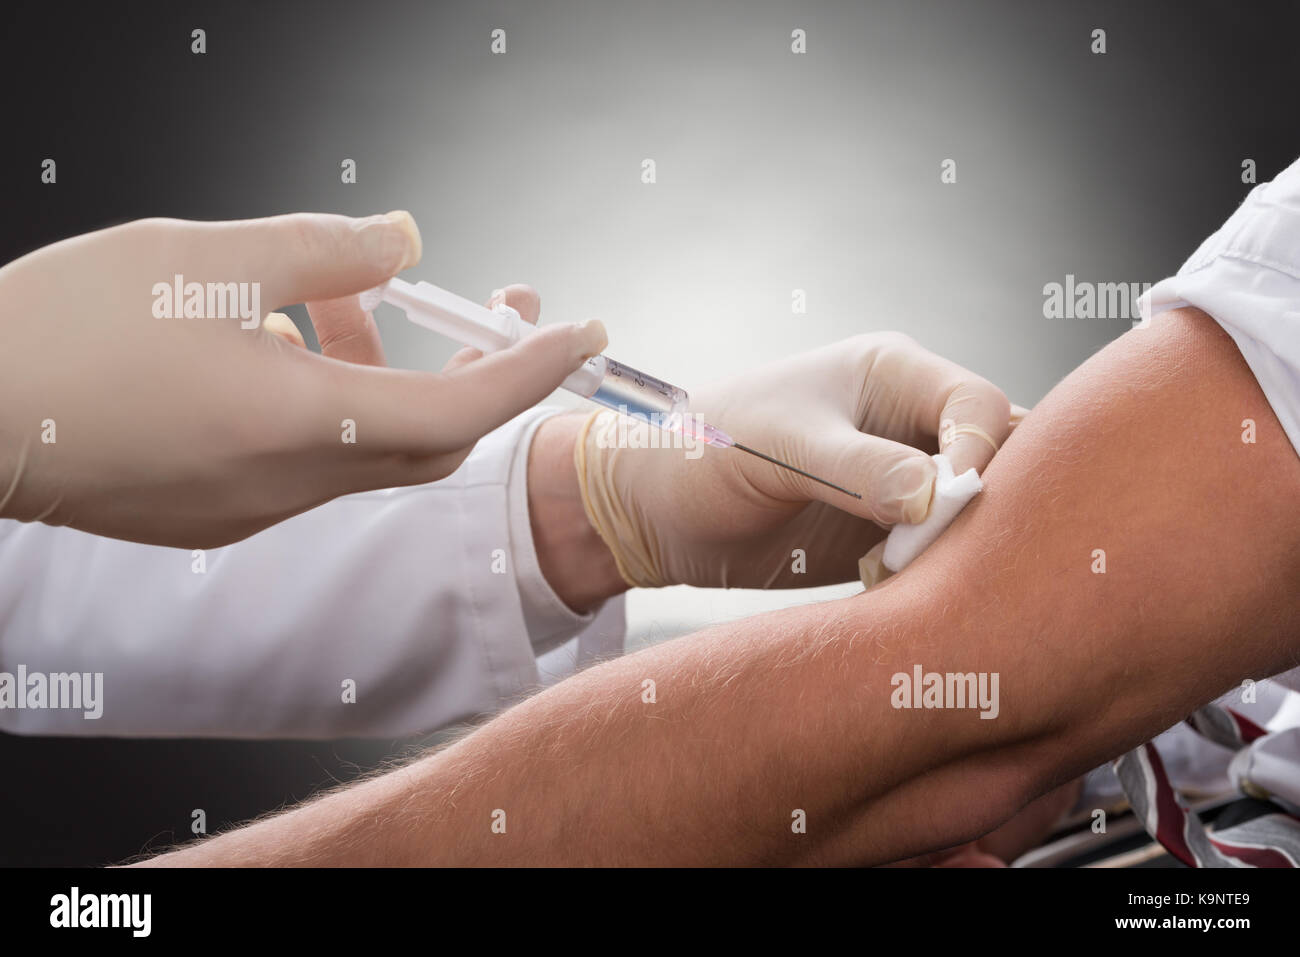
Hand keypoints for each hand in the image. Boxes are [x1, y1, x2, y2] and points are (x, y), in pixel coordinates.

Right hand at [0, 214, 605, 546]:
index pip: (461, 405)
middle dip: (475, 370)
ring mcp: (254, 510)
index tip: (582, 334)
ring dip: (384, 373)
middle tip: (494, 304)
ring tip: (352, 295)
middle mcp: (292, 484)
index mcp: (303, 422)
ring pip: (364, 444)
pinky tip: (282, 344)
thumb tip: (406, 240)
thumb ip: (324, 250)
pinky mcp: (216, 515)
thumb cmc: (66, 334)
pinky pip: (308, 461)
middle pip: (428, 437)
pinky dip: (328, 403)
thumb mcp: (206, 256)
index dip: (531, 369)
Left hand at [577, 332, 1021, 587]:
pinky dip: (937, 580)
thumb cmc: (705, 446)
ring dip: (967, 549)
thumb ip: (857, 467)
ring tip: (933, 576)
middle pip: (995, 459)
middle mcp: (908, 427)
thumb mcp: (779, 447)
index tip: (949, 500)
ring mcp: (901, 486)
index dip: (979, 450)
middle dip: (993, 503)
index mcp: (893, 375)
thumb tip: (939, 494)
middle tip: (962, 547)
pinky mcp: (885, 539)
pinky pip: (939, 559)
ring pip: (975, 515)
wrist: (653, 508)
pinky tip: (910, 596)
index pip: (979, 405)